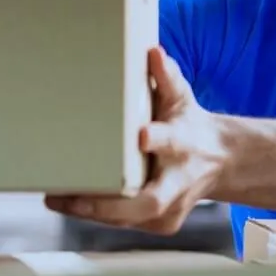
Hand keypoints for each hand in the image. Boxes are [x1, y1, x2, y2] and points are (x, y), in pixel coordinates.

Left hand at [44, 45, 228, 235]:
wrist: (218, 160)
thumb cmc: (188, 124)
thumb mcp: (181, 98)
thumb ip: (167, 78)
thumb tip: (154, 52)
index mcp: (186, 144)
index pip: (172, 142)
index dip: (158, 139)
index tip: (142, 135)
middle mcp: (181, 182)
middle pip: (149, 202)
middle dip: (109, 203)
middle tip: (71, 197)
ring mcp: (173, 208)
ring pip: (130, 219)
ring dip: (93, 211)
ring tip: (57, 198)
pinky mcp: (163, 223)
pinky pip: (126, 223)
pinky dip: (98, 214)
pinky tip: (71, 204)